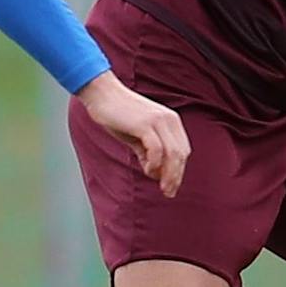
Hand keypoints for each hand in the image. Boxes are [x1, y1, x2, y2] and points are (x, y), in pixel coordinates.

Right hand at [76, 71, 189, 197]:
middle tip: (169, 192)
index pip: (182, 150)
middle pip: (180, 154)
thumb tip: (154, 171)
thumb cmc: (117, 114)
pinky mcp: (145, 124)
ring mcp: (158, 121)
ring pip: (172, 154)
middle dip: (176, 176)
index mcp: (170, 120)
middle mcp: (169, 120)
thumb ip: (147, 150)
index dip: (179, 170)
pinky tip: (147, 170)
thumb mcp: (137, 134)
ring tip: (161, 186)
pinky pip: (157, 150)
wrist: (102, 94)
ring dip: (168, 174)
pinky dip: (155, 164)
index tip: (171, 185)